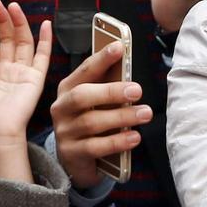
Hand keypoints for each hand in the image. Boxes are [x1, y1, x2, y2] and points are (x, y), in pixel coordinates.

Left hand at [0, 0, 50, 181]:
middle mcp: (4, 73)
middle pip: (4, 39)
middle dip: (0, 20)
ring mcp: (20, 75)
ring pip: (21, 42)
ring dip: (18, 23)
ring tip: (11, 6)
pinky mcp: (34, 79)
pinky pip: (42, 56)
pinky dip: (45, 40)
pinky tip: (44, 23)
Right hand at [50, 42, 149, 188]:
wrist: (75, 160)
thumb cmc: (90, 123)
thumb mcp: (95, 103)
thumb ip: (107, 88)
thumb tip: (128, 72)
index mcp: (68, 89)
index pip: (84, 70)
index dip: (101, 58)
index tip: (119, 46)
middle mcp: (62, 108)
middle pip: (82, 95)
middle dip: (111, 91)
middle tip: (137, 90)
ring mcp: (64, 131)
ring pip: (91, 122)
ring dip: (121, 117)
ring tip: (145, 114)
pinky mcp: (70, 152)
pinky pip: (95, 147)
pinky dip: (117, 141)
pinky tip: (134, 137)